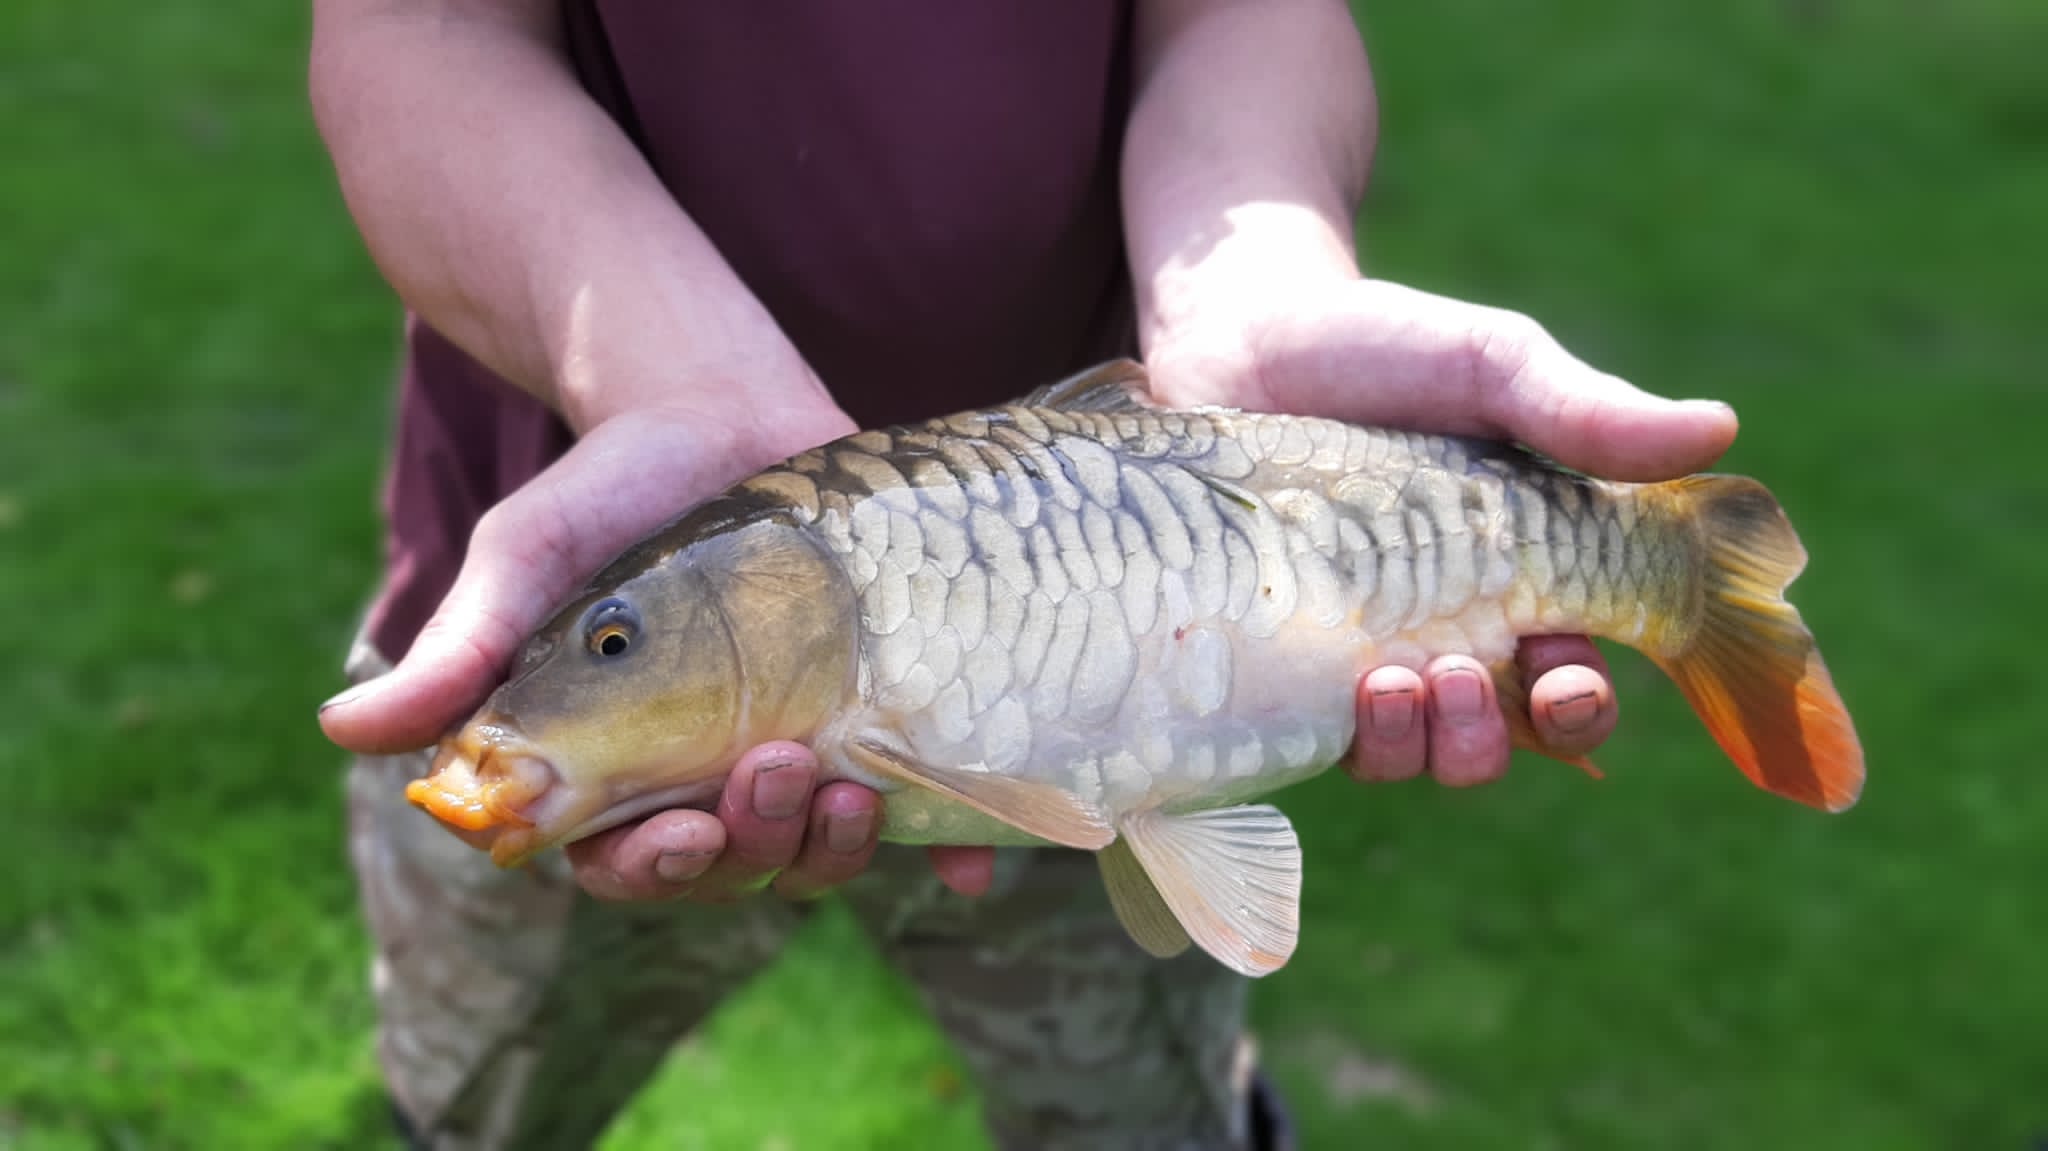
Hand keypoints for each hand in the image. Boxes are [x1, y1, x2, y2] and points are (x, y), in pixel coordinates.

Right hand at [319, 403, 998, 900]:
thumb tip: (342, 736)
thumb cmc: (608, 486)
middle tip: (777, 777)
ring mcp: (796, 746)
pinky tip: (969, 855)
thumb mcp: (530, 557)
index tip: (677, 837)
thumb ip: (462, 649)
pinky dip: (942, 840)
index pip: (624, 864)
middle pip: (732, 869)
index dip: (651, 873)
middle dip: (756, 848)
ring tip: (851, 790)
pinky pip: (914, 802)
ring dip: (836, 847)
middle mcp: (707, 774)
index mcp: (618, 765)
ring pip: (815, 849)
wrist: (718, 404)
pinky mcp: (872, 709)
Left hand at [1146, 277, 1740, 786]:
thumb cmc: (1382, 348)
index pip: (1570, 679)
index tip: (1565, 683)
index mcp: (1519, 580)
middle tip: (1462, 676)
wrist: (1245, 333)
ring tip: (1393, 681)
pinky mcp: (1282, 654)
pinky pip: (1317, 733)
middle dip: (1489, 738)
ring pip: (1409, 751)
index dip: (1578, 707)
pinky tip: (1337, 687)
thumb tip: (1718, 428)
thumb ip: (1584, 410)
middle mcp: (1446, 631)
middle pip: (1495, 738)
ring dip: (1415, 742)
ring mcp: (1361, 650)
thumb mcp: (1491, 366)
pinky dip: (1338, 732)